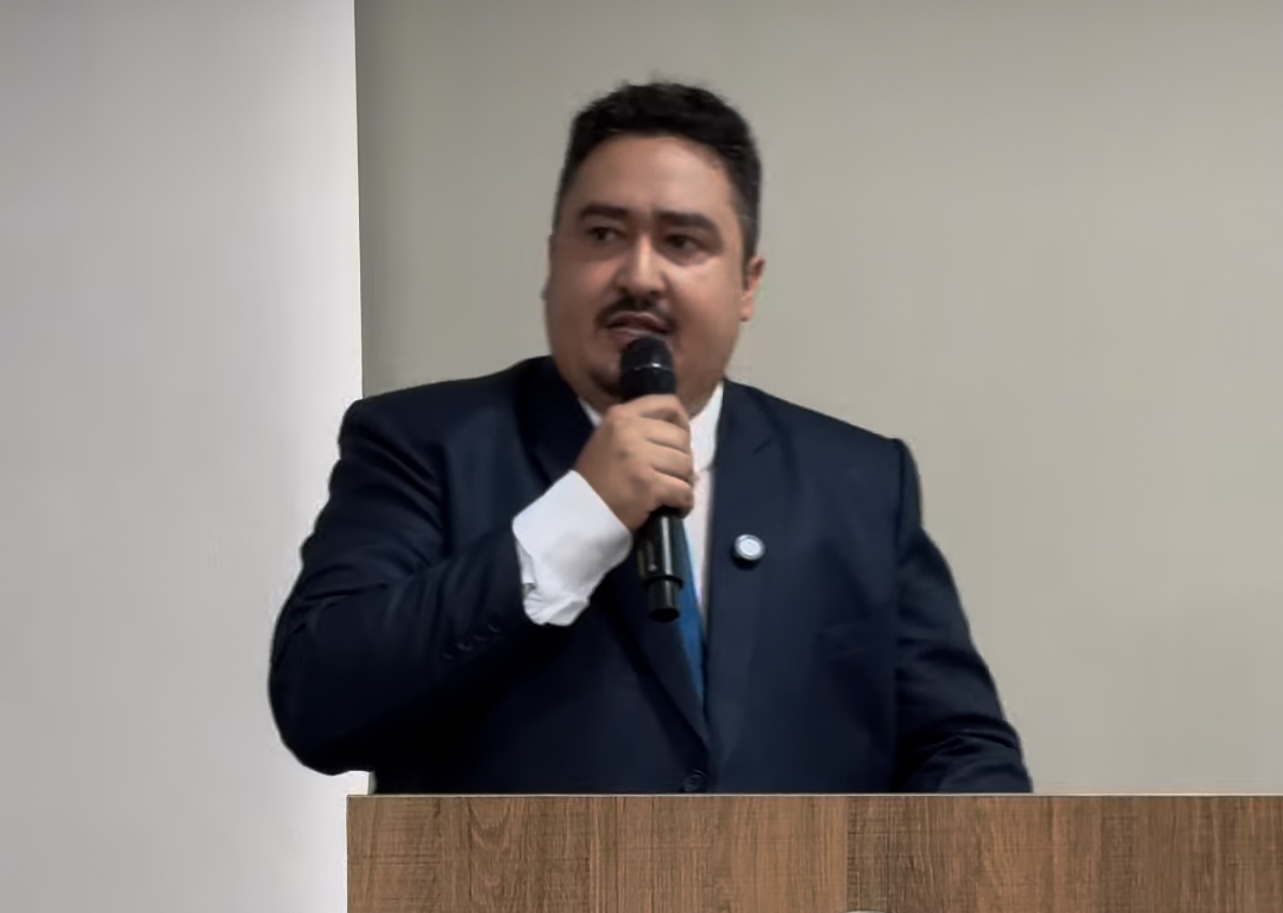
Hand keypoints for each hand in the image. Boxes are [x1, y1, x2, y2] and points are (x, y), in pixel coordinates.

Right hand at [574, 395, 694, 530]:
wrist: (579, 512)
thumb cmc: (598, 477)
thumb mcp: (611, 438)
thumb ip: (642, 429)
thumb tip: (683, 437)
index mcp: (621, 415)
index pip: (670, 404)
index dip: (682, 425)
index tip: (677, 444)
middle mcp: (629, 430)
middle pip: (682, 439)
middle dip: (682, 460)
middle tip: (671, 476)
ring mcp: (639, 457)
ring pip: (686, 465)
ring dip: (684, 482)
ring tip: (670, 492)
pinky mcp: (648, 484)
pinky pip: (683, 490)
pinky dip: (684, 501)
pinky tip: (675, 506)